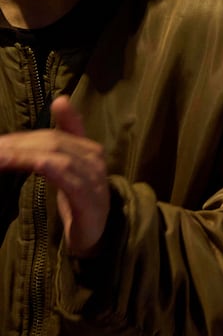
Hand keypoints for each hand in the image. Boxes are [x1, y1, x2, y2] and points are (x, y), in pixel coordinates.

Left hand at [0, 96, 110, 256]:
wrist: (99, 235)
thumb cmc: (81, 200)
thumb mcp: (69, 167)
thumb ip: (64, 138)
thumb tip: (60, 99)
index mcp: (88, 149)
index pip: (53, 134)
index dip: (24, 136)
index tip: (0, 142)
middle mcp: (93, 158)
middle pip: (52, 142)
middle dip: (18, 144)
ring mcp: (93, 176)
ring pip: (55, 155)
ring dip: (23, 153)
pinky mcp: (88, 196)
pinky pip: (64, 174)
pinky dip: (41, 164)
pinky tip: (26, 163)